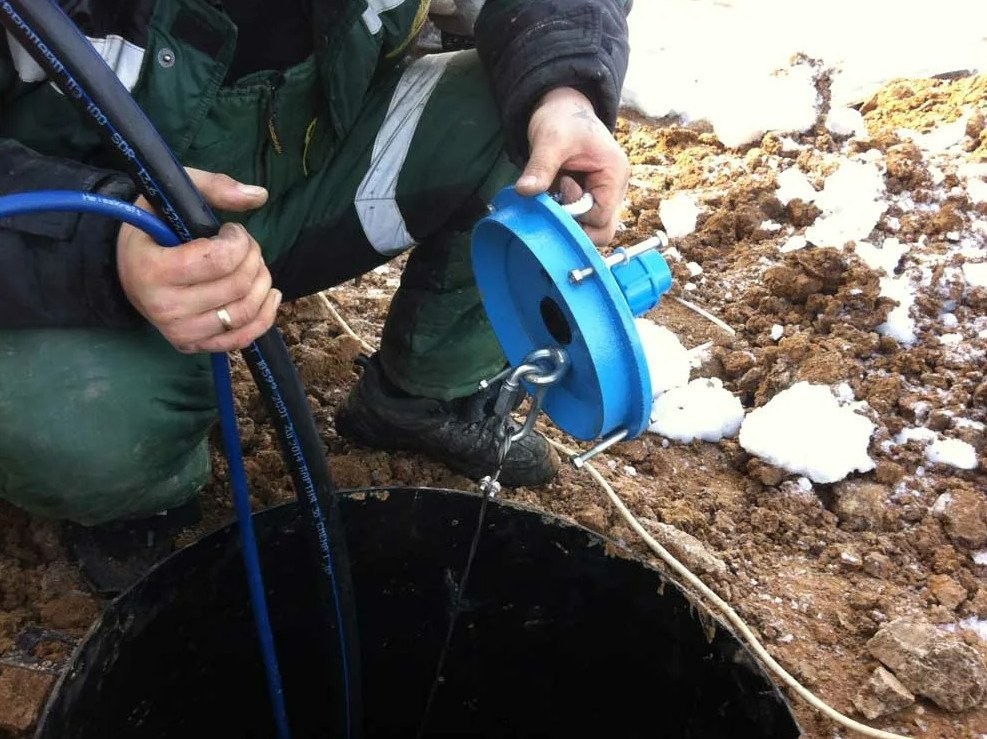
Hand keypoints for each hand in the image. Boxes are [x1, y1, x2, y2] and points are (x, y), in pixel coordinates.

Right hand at [117, 168, 281, 353]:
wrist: (126, 268)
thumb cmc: (152, 227)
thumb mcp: (172, 196)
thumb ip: (214, 187)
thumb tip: (260, 195)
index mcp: (153, 269)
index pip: (220, 260)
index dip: (239, 241)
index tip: (232, 231)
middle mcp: (164, 307)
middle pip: (237, 285)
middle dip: (254, 258)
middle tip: (246, 246)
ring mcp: (178, 332)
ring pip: (245, 312)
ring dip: (263, 283)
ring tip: (255, 265)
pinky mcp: (191, 345)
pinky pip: (242, 339)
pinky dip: (265, 315)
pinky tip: (269, 294)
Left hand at [515, 87, 629, 245]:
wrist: (563, 109)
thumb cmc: (562, 119)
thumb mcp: (550, 140)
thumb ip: (540, 167)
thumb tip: (524, 191)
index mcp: (614, 175)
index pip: (600, 219)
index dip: (576, 215)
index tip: (559, 190)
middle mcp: (615, 190)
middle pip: (602, 231)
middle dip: (575, 225)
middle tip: (555, 202)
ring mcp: (604, 196)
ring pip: (592, 229)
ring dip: (569, 221)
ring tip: (555, 195)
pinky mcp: (591, 198)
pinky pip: (582, 220)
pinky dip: (565, 215)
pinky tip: (554, 197)